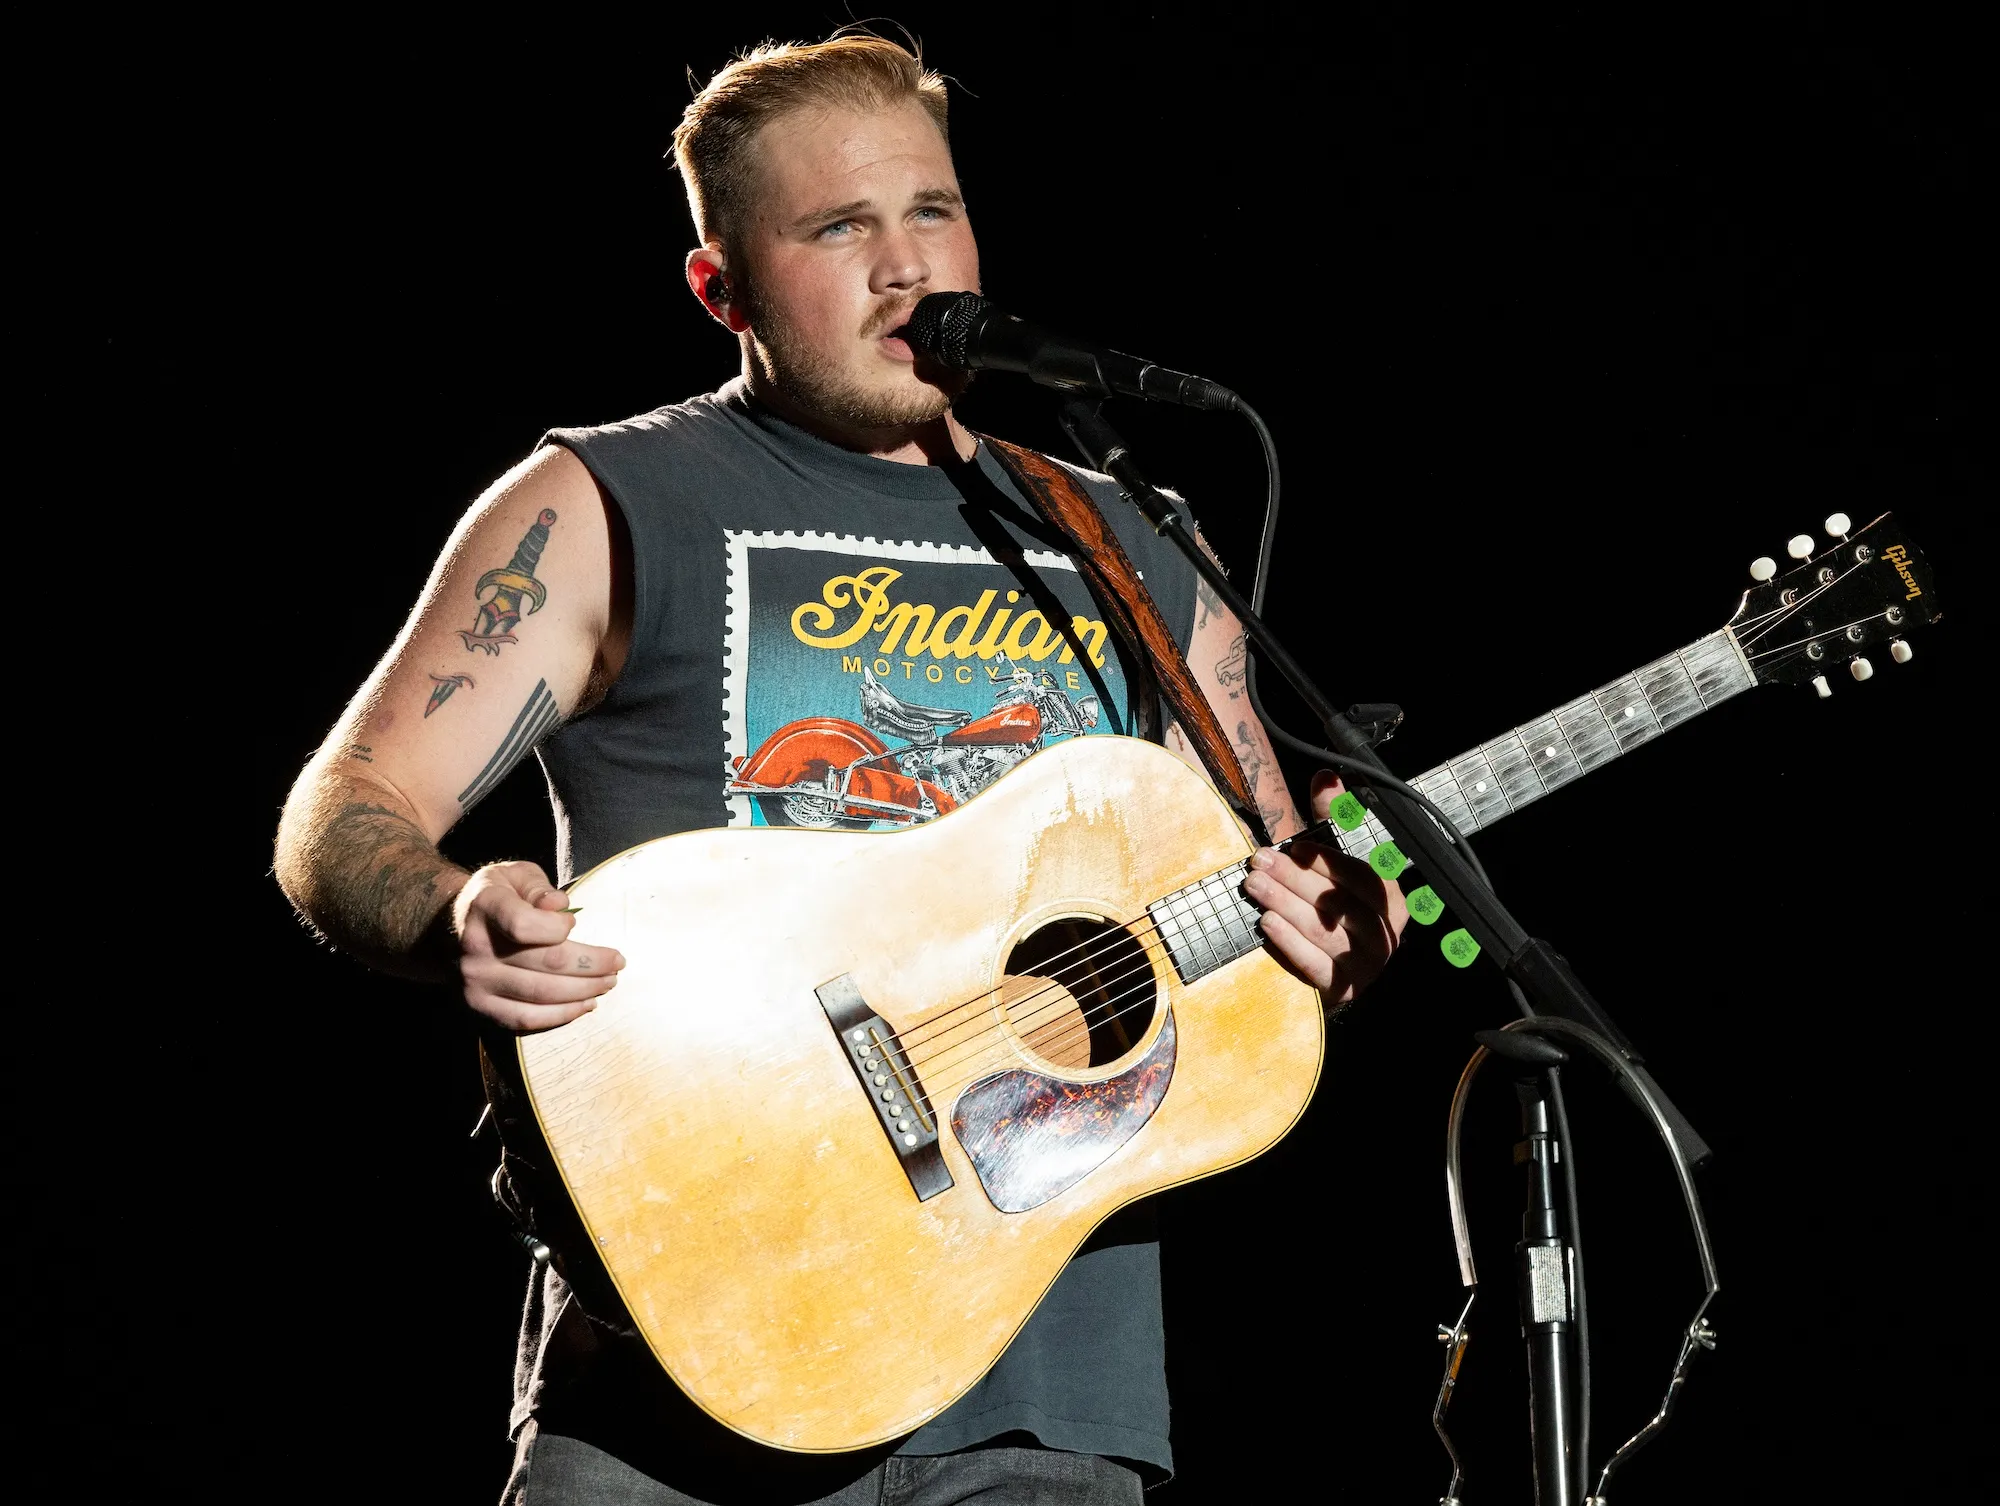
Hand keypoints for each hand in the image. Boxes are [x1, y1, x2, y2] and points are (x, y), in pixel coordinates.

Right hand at [452, 860, 624, 1030]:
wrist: (445, 929)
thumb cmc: (495, 898)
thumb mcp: (513, 876)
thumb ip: (538, 887)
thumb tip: (560, 906)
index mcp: (485, 907)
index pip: (525, 925)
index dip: (558, 927)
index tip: (573, 923)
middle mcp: (476, 948)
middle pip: (545, 964)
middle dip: (591, 965)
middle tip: (618, 963)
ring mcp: (475, 983)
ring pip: (541, 996)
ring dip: (583, 992)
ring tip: (608, 983)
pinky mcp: (480, 1008)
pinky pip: (526, 1020)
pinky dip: (561, 1016)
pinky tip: (585, 1005)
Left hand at [1241, 772, 1407, 1006]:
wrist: (1334, 971)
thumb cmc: (1333, 906)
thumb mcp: (1335, 861)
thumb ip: (1333, 819)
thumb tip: (1326, 775)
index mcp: (1389, 898)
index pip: (1361, 875)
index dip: (1327, 860)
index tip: (1293, 846)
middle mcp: (1385, 932)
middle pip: (1340, 902)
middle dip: (1295, 879)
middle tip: (1259, 863)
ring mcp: (1366, 964)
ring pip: (1326, 931)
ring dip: (1286, 906)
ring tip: (1255, 888)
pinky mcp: (1343, 989)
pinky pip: (1317, 966)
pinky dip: (1290, 944)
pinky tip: (1267, 925)